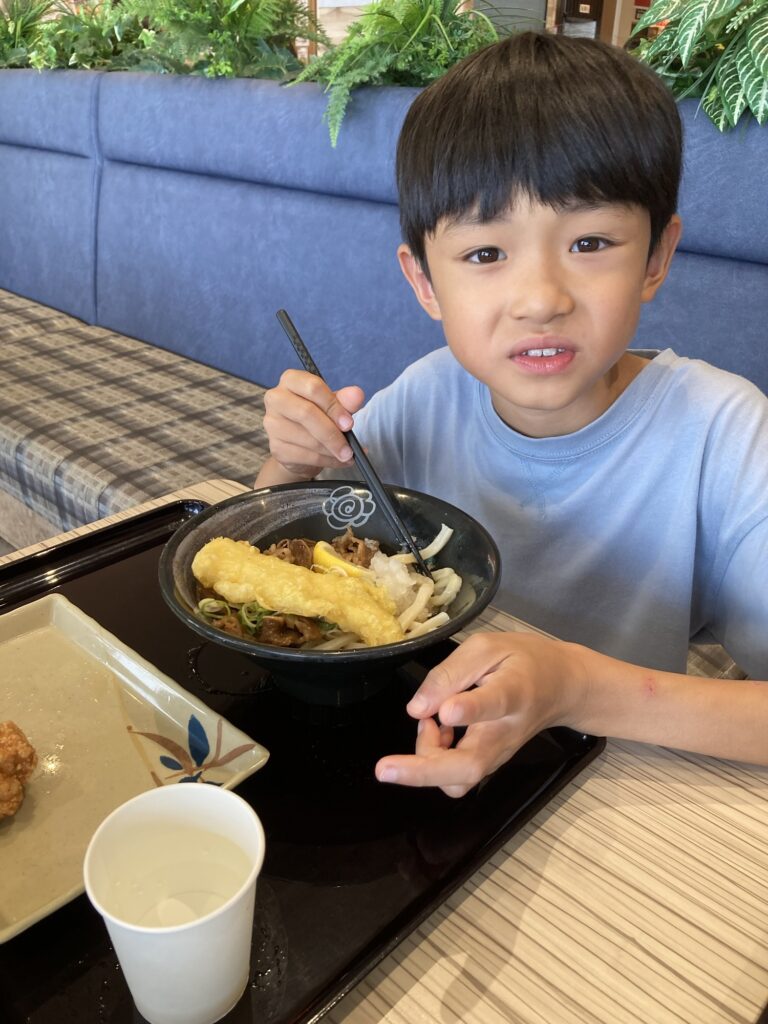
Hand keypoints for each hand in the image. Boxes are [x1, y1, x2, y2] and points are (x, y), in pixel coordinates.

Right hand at [258, 369, 364, 482]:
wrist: (300, 446)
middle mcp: (276, 398)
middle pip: (306, 413)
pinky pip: (305, 456)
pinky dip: (327, 461)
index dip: (334, 406)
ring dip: (332, 450)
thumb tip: (357, 394)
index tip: (349, 423)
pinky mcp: (275, 448)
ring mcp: (272, 424)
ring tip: (347, 455)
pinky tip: (337, 461)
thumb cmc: (318, 417)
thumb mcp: (334, 405)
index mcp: (291, 380)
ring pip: (307, 439)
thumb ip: (345, 400)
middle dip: (332, 433)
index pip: (313, 387)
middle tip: (349, 447)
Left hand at [375, 632, 589, 797]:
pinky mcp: (488, 764)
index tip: (446, 713)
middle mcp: (505, 732)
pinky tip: (437, 729)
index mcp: (512, 692)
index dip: (469, 710)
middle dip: (423, 771)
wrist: (562, 686)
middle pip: (469, 766)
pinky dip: (434, 758)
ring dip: (426, 760)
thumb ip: (450, 672)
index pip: (492, 704)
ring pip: (459, 780)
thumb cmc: (522, 660)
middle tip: (384, 769)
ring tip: (429, 723)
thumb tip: (417, 707)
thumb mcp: (487, 647)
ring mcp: (498, 755)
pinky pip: (456, 776)